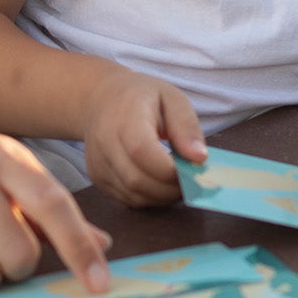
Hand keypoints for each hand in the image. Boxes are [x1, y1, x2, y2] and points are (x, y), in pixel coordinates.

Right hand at [79, 65, 205, 206]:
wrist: (100, 100)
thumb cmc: (141, 97)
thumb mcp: (171, 98)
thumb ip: (186, 126)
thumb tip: (200, 159)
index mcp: (124, 118)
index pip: (142, 152)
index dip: (171, 169)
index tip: (195, 170)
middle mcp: (104, 143)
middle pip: (137, 180)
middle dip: (171, 188)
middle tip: (193, 181)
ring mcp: (98, 164)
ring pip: (134, 196)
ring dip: (162, 196)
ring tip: (178, 181)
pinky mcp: (98, 179)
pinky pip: (128, 199)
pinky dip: (150, 198)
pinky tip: (161, 183)